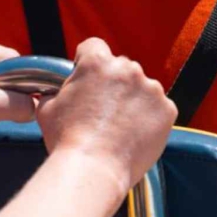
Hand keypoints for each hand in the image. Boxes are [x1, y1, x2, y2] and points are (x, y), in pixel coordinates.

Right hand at [34, 38, 175, 193]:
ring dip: (133, 101)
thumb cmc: (68, 140)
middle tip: (101, 110)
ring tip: (117, 126)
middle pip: (121, 68)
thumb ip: (56, 90)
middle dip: (112, 84)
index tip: (88, 75)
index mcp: (98, 63)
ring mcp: (152, 89)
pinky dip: (149, 118)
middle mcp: (129, 70)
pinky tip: (133, 134)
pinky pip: (158, 108)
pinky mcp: (167, 109)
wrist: (93, 169)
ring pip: (142, 88)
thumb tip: (54, 90)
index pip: (94, 47)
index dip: (87, 60)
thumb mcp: (48, 108)